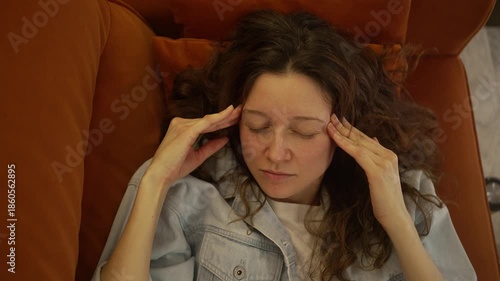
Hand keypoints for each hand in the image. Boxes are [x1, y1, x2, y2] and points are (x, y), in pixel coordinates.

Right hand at [144, 105, 241, 190]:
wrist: (161, 174)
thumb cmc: (176, 167)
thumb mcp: (198, 156)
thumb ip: (211, 146)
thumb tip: (225, 139)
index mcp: (183, 128)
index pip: (206, 124)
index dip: (221, 121)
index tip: (234, 118)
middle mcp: (181, 123)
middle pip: (208, 120)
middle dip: (226, 116)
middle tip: (241, 110)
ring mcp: (182, 125)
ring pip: (209, 120)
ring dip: (225, 117)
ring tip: (239, 113)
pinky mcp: (186, 131)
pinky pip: (205, 122)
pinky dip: (218, 117)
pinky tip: (228, 113)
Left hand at [327, 114, 409, 229]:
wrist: (395, 216)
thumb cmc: (385, 198)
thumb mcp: (382, 174)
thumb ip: (378, 157)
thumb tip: (373, 140)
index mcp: (389, 155)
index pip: (366, 138)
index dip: (352, 128)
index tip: (339, 120)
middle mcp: (388, 156)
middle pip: (361, 138)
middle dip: (345, 127)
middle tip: (331, 116)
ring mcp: (384, 163)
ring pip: (358, 144)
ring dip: (342, 133)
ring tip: (329, 124)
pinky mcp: (377, 172)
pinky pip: (358, 154)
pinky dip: (345, 145)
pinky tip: (335, 139)